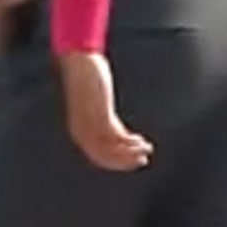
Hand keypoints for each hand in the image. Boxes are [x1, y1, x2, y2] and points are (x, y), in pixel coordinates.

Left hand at [57, 53, 152, 170]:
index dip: (117, 163)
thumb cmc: (87, 82)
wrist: (79, 64)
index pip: (98, 156)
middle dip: (124, 162)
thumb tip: (119, 133)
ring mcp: (90, 124)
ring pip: (111, 150)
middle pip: (104, 157)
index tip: (133, 161)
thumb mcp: (99, 108)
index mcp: (79, 130)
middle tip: (142, 161)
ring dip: (130, 154)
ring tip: (146, 151)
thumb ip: (107, 122)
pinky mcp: (99, 115)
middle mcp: (82, 131)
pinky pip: (116, 137)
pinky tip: (142, 141)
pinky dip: (130, 143)